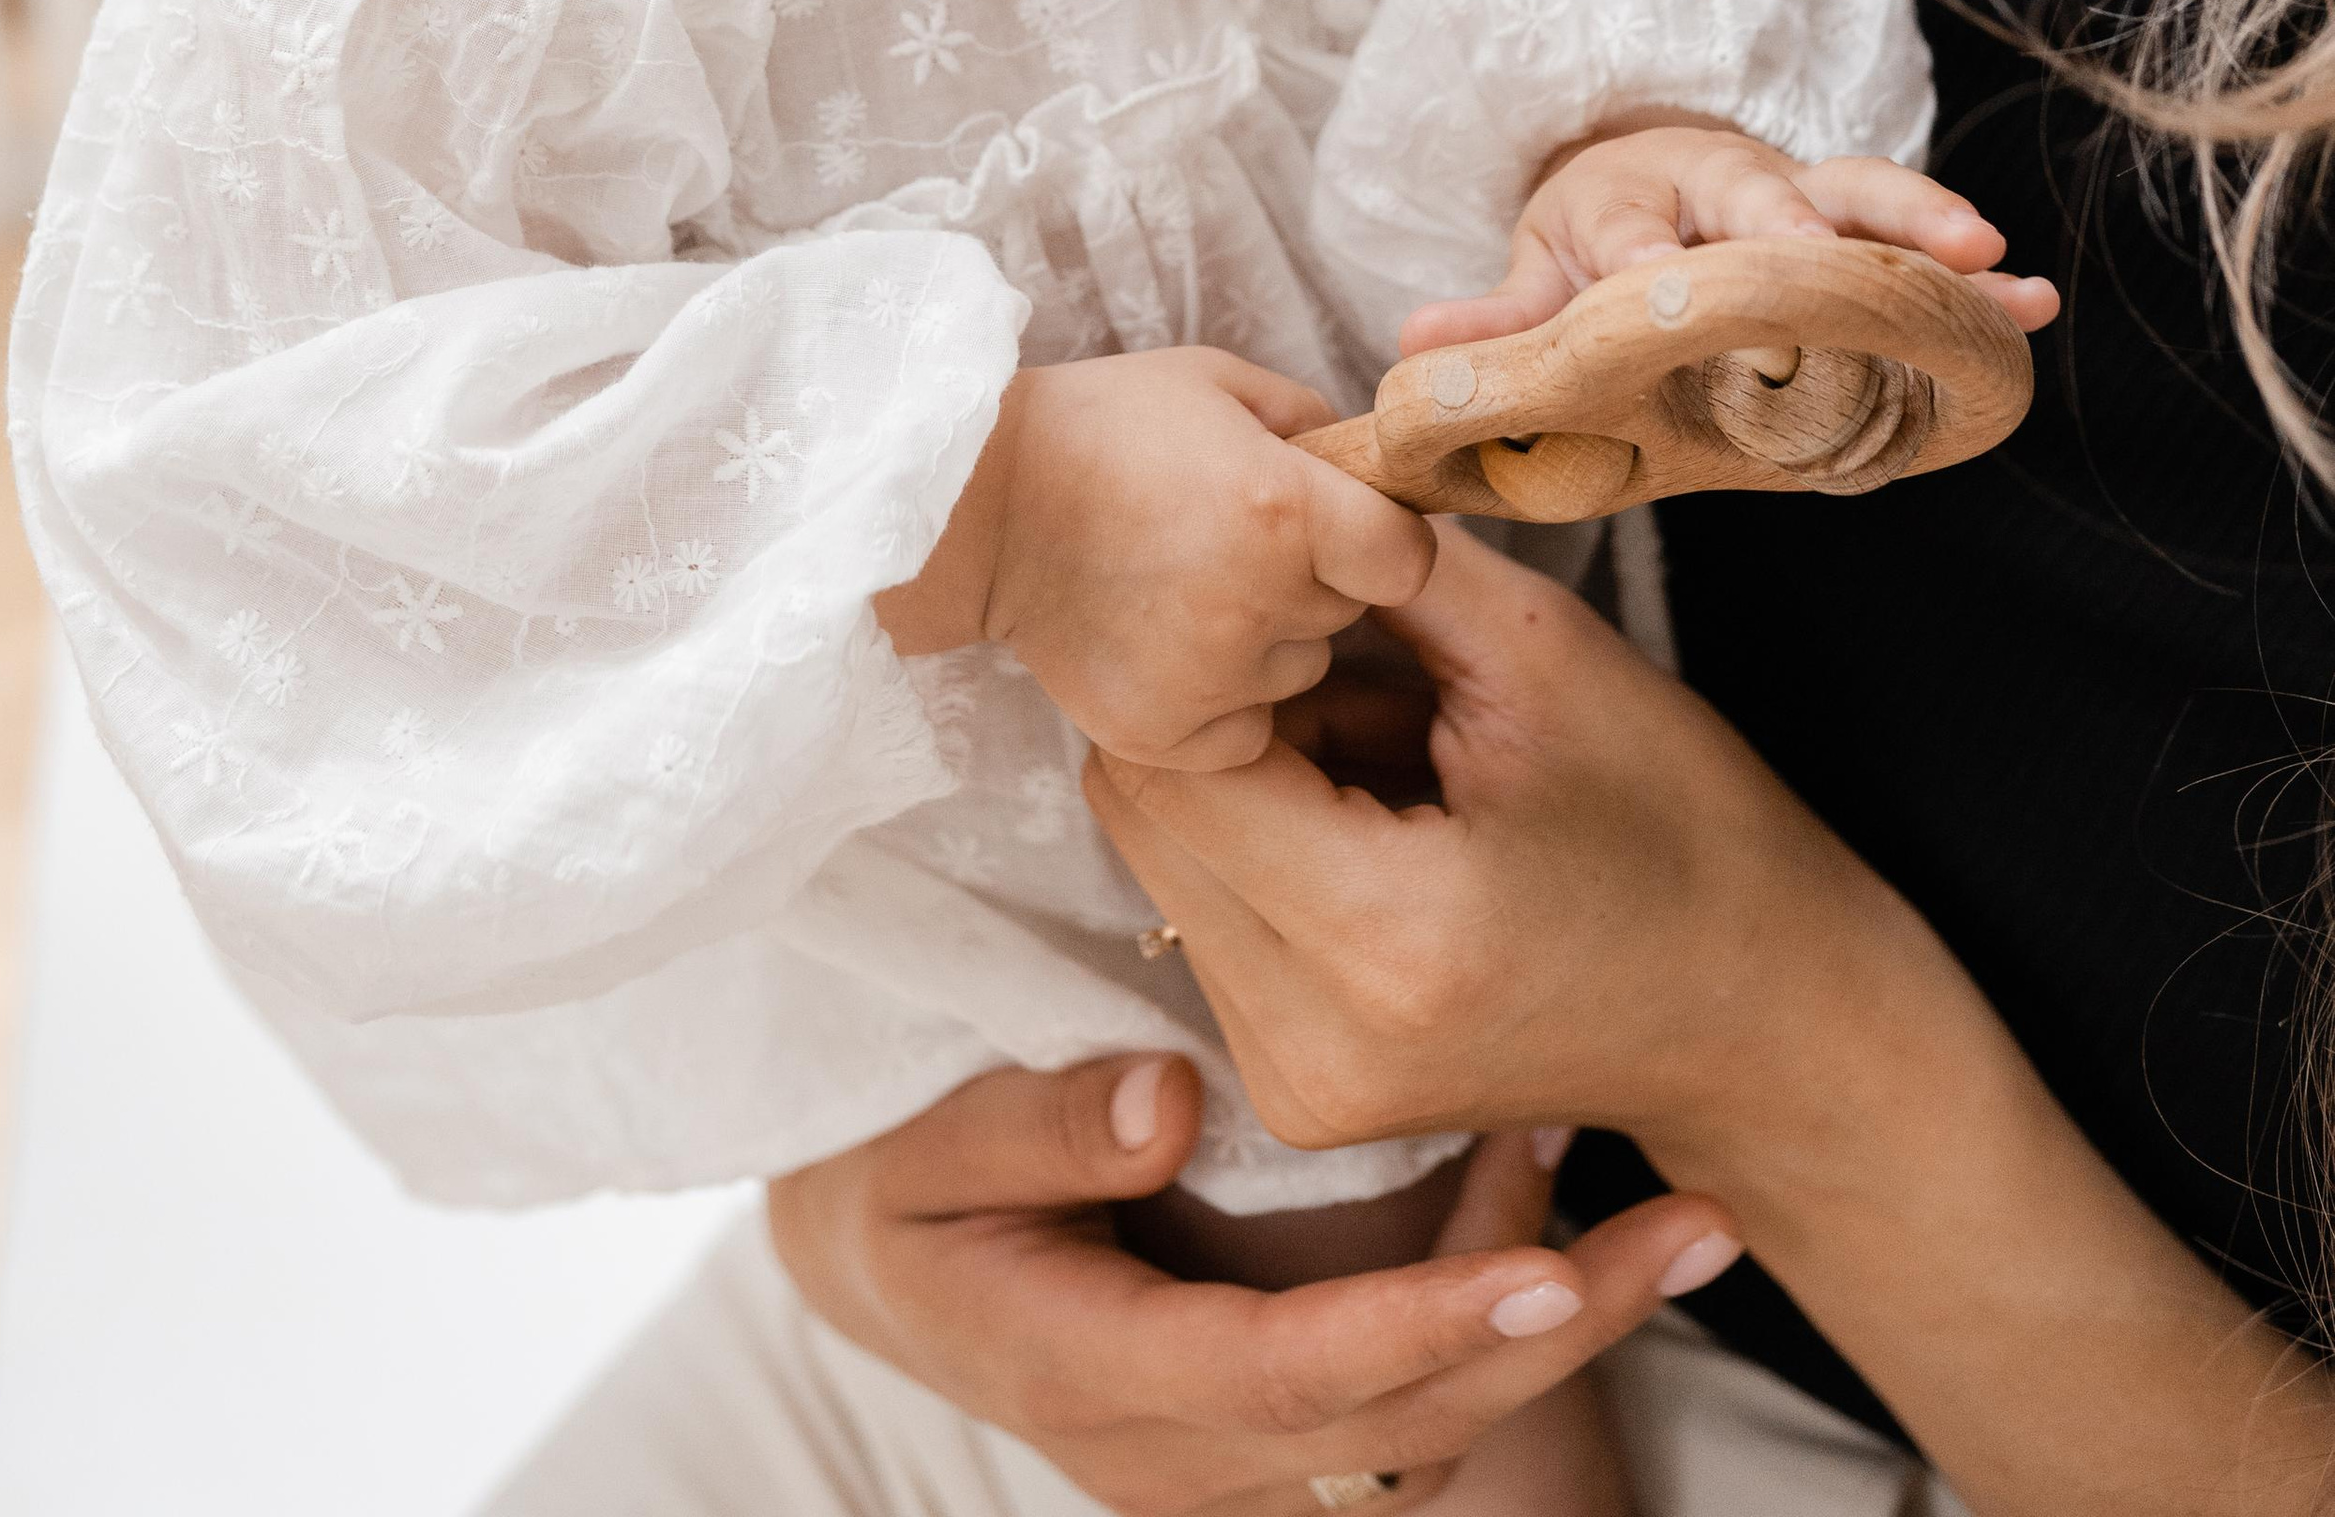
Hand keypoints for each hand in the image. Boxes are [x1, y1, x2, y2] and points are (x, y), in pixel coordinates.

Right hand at [765, 1051, 1737, 1516]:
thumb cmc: (895, 1178)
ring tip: (1666, 1208)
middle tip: (1695, 1225)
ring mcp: (1229, 1464)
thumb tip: (1169, 1103)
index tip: (1556, 1275)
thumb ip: (1038, 1124)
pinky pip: (1411, 1413)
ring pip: (1429, 1435)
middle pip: (1400, 1430)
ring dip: (1554, 1328)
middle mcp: (1177, 1453)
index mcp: (1091, 1371)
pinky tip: (1553, 1207)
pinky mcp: (1266, 1438)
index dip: (1427, 1331)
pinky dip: (1498, 1322)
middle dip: (1562, 1334)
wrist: (872, 1255)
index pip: (1287, 1375)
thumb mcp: (921, 1144)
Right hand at [879, 350, 1434, 769]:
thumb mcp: (1219, 384)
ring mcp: (1208, 679)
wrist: (975, 503)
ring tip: (1190, 588)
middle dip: (1315, 580)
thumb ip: (1310, 422)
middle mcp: (1257, 603)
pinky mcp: (1162, 734)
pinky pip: (1243, 729)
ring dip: (1268, 639)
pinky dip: (1220, 698)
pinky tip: (1166, 643)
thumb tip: (1369, 465)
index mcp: (1284, 509)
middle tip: (1239, 544)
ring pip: (1299, 673)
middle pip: (1346, 612)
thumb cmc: (1101, 425)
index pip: (1407, 557)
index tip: (1348, 528)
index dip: (1383, 539)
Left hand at [1084, 522, 1916, 1167]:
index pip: (1170, 759)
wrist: (1763, 1017)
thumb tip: (1250, 506)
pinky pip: (1210, 918)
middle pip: (1144, 813)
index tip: (1309, 604)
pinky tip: (1382, 819)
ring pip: (1163, 861)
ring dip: (1249, 778)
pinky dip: (1268, 844)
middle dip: (1227, 712)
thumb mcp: (1539, 655)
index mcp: (1383, 940)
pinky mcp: (1302, 1095)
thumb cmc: (1681, 826)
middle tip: (1366, 669)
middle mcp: (1313, 1046)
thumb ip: (1376, 572)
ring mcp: (1301, 1089)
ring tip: (1394, 750)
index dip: (1222, 653)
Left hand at [1400, 121, 2058, 353]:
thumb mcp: (1539, 276)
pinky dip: (1979, 275)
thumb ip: (1493, 324)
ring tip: (1979, 256)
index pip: (1631, 244)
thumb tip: (1413, 356)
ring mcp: (1800, 202)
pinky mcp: (1858, 229)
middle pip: (1758, 204)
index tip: (1656, 295)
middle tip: (1823, 261)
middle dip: (1794, 234)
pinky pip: (1921, 242)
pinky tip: (2035, 303)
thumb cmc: (1596, 243)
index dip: (1644, 271)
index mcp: (1627, 205)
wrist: (1650, 178)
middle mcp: (1719, 191)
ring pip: (1858, 197)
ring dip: (1915, 226)